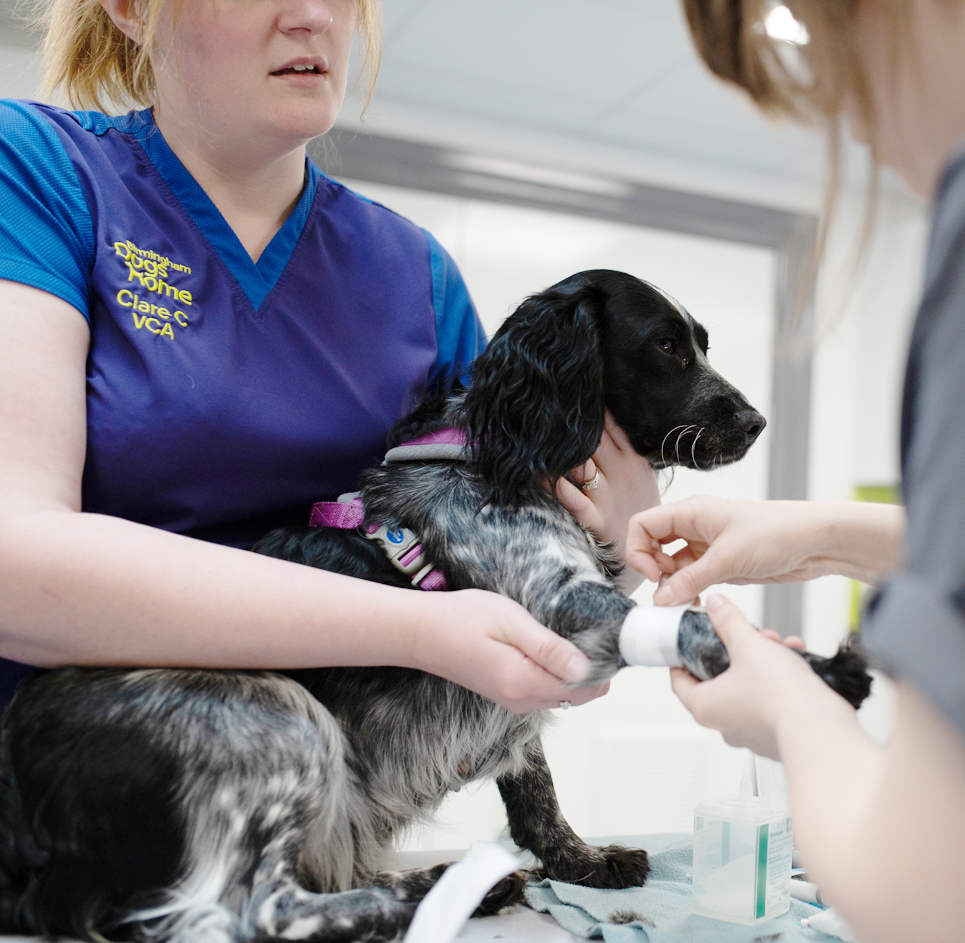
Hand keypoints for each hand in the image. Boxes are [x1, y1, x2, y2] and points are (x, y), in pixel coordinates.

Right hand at [415, 589, 609, 713]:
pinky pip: (546, 689)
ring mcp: (514, 700)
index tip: (607, 637)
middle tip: (589, 630)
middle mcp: (522, 700)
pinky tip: (549, 645)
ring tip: (568, 634)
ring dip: (574, 669)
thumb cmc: (460, 619)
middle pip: (578, 694)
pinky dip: (556, 672)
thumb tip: (586, 669)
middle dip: (592, 667)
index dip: (602, 664)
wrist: (421, 632)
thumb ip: (549, 648)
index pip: (586, 688)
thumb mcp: (510, 622)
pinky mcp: (508, 693)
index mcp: (524, 684)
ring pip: (563, 693)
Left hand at [556, 412, 660, 591]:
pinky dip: (560, 489)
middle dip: (573, 425)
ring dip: (563, 451)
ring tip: (540, 432)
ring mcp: (608, 498)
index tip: (572, 390)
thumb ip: (625, 452)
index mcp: (634, 461)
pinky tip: (544, 476)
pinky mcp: (597, 521)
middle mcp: (622, 475)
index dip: (592, 409)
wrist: (644, 557)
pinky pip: (576, 502)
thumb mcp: (641, 479)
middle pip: (594, 439)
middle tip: (549, 403)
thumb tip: (604, 423)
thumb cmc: (635, 512)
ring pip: (583, 464)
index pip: (611, 426)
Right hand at [626, 496, 840, 605]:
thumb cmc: (775, 533)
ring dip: (673, 584)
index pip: (643, 524)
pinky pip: (692, 576)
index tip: (654, 575)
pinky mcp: (720, 562)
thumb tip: (659, 599)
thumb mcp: (726, 559)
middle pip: (653, 544)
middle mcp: (694, 525)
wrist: (815, 542)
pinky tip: (696, 602)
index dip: (639, 550)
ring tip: (684, 600)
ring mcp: (707, 544)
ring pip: (672, 564)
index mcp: (690, 511)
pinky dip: (689, 589)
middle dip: (654, 569)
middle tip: (667, 590)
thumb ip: (689, 580)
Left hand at [670, 594, 835, 757]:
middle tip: (749, 637)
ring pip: (749, 686)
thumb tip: (716, 605)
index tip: (689, 642)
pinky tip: (796, 659)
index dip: (683, 657)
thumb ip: (729, 622)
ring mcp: (751, 732)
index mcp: (705, 706)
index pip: (679, 680)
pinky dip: (782, 678)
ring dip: (763, 661)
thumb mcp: (748, 645)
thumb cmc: (779, 698)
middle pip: (719, 679)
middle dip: (736, 651)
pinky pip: (773, 700)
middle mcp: (724, 724)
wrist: (821, 730)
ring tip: (779, 645)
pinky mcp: (777, 734)